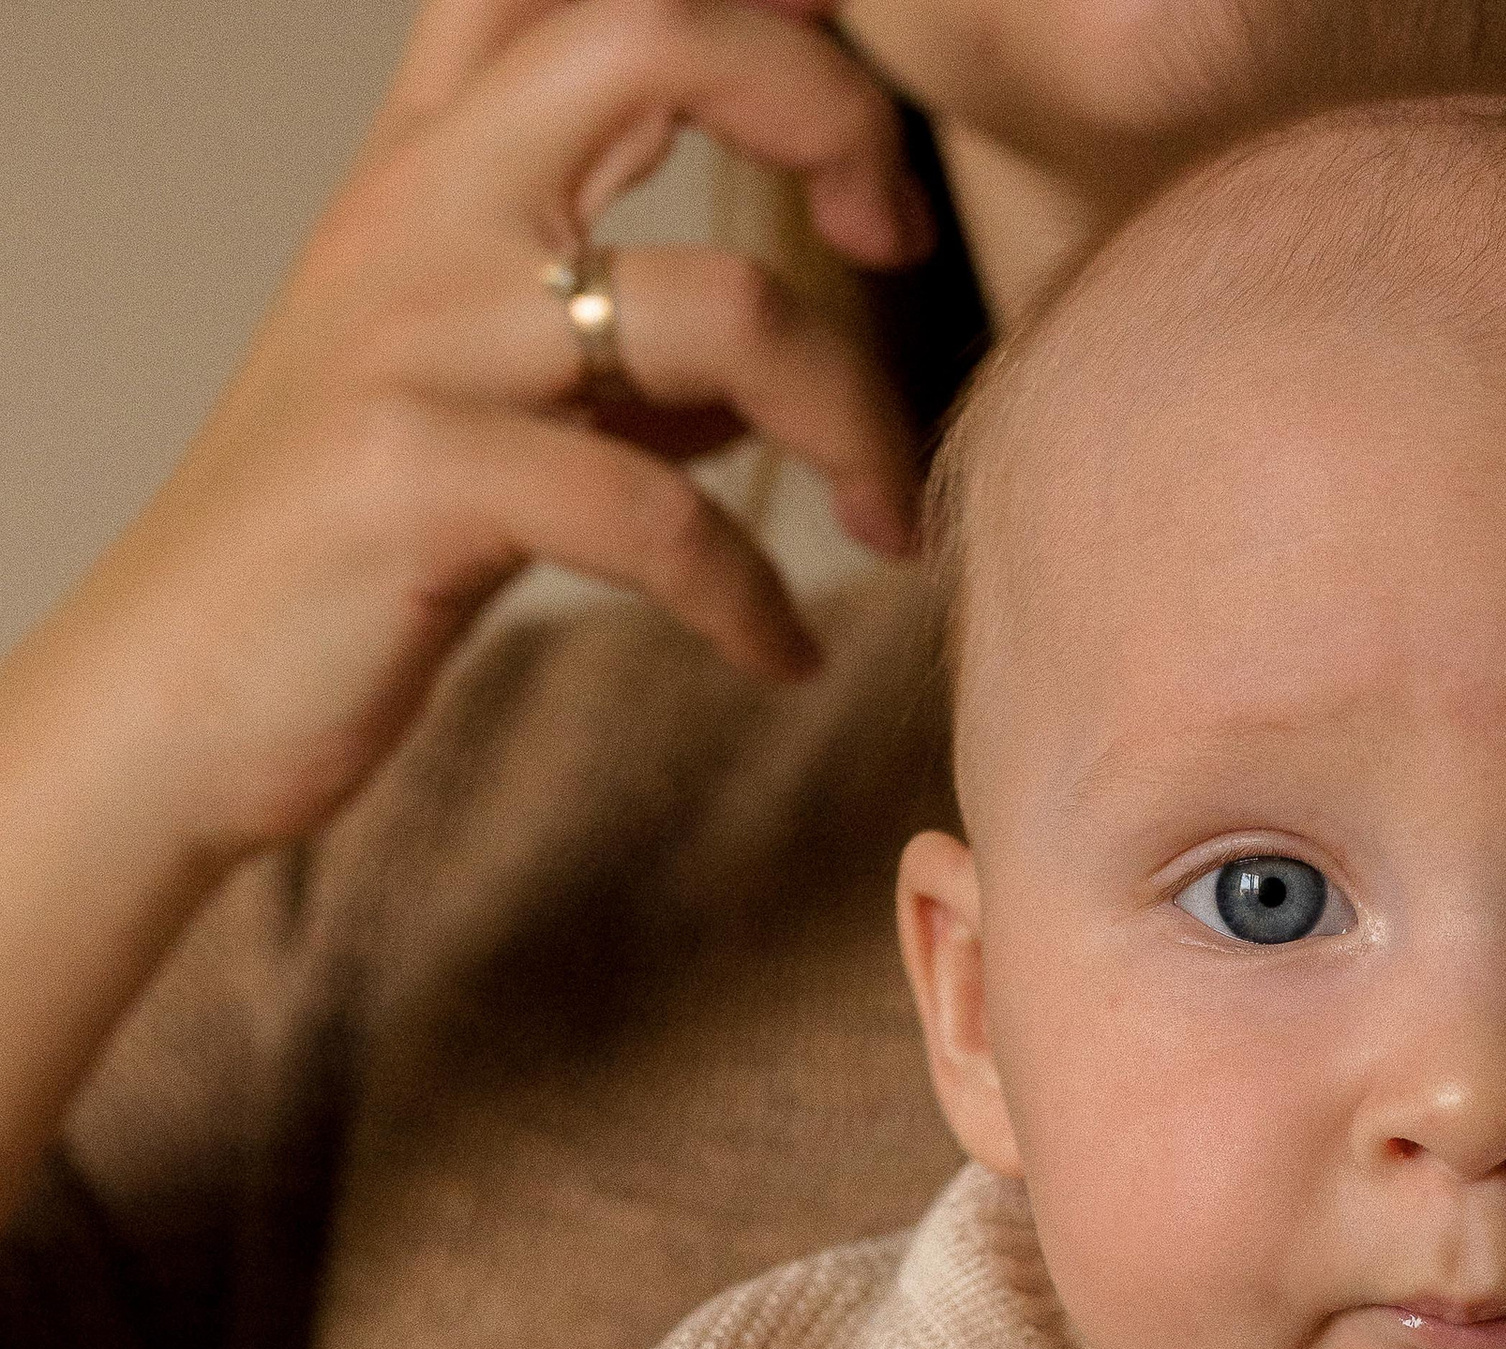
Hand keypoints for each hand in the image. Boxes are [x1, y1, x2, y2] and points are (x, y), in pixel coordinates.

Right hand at [34, 0, 932, 864]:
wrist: (176, 693)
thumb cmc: (341, 552)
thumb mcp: (486, 407)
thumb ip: (621, 361)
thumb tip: (761, 372)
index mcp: (435, 168)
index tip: (845, 103)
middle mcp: (425, 212)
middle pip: (652, 36)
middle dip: (824, 109)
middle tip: (895, 238)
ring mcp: (420, 338)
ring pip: (716, 303)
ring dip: (849, 419)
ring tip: (885, 523)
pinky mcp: (419, 479)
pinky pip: (656, 516)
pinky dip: (752, 597)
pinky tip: (778, 654)